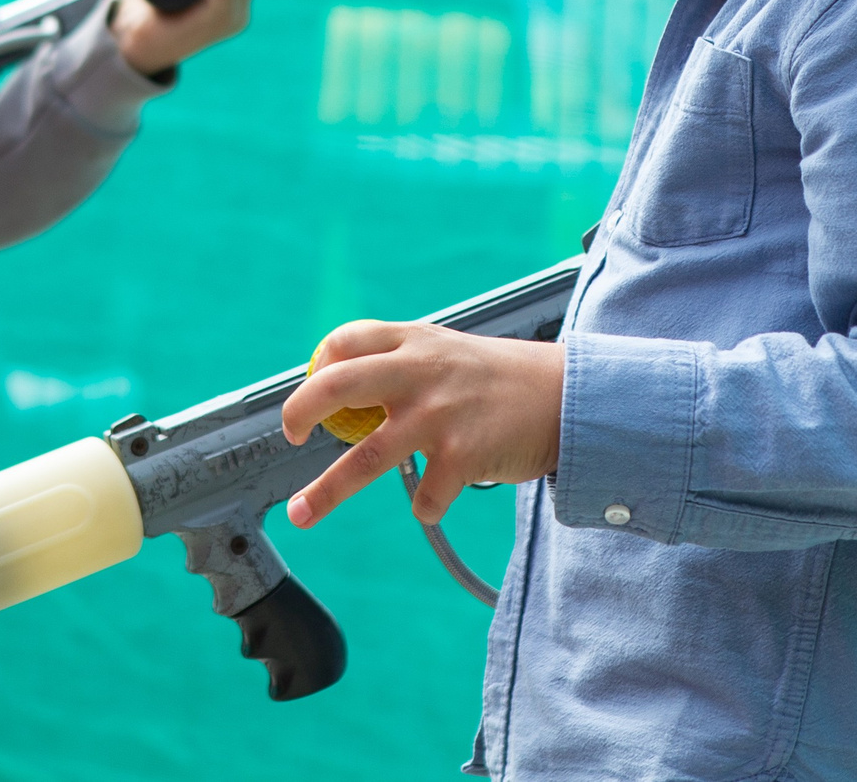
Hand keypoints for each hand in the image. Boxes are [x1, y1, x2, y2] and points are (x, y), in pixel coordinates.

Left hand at [280, 321, 564, 528]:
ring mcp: (437, 416)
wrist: (566, 398)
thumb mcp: (448, 352)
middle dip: (298, 412)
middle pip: (336, 388)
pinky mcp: (460, 456)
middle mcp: (418, 373)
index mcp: (413, 342)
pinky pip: (422, 496)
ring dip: (325, 493)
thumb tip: (344, 391)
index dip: (317, 368)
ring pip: (363, 460)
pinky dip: (425, 504)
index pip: (345, 342)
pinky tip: (438, 495)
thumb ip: (402, 363)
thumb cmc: (500, 379)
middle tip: (289, 435)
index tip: (310, 396)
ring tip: (301, 514)